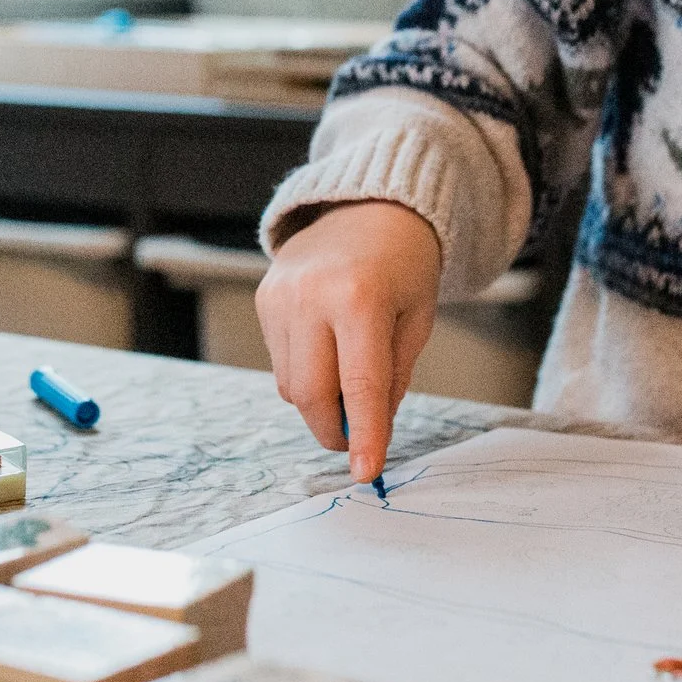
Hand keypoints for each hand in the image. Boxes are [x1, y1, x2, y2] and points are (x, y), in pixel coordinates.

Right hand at [258, 201, 441, 481]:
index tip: (366, 473)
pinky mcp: (264, 298)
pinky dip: (304, 375)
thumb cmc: (404, 265)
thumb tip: (367, 432)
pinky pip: (279, 362)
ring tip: (347, 386)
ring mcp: (281, 295)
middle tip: (356, 439)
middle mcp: (312, 294)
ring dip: (319, 404)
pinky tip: (327, 351)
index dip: (364, 435)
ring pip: (289, 385)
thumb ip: (392, 379)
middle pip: (310, 394)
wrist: (369, 208)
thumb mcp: (418, 320)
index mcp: (361, 297)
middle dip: (333, 430)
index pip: (360, 386)